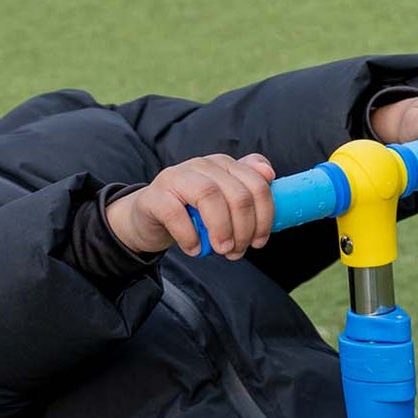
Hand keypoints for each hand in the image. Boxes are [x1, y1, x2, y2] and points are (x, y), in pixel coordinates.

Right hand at [105, 153, 276, 258]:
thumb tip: (269, 174)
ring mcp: (177, 177)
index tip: (259, 242)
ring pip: (209, 196)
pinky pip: (176, 214)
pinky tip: (194, 249)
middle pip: (237, 194)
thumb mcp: (224, 202)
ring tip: (221, 250)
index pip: (256, 184)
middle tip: (237, 252)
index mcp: (224, 165)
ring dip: (221, 230)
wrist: (148, 218)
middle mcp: (202, 165)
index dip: (264, 216)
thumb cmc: (192, 213)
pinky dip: (189, 236)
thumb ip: (248, 189)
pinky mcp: (155, 196)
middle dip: (244, 229)